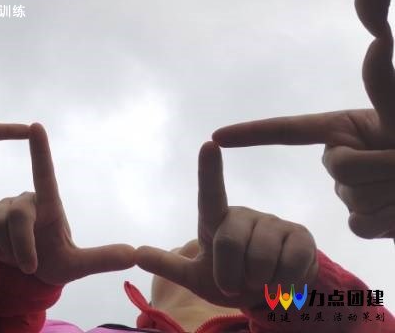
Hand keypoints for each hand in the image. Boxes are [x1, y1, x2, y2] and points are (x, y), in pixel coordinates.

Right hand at [0, 124, 133, 284]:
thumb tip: (134, 255)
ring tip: (18, 255)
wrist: (24, 272)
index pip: (45, 174)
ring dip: (8, 250)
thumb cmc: (54, 260)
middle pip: (19, 217)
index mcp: (49, 205)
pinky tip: (3, 249)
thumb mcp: (77, 265)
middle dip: (23, 245)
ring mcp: (3, 206)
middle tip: (29, 266)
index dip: (41, 151)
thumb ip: (101, 259)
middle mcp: (26, 200)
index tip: (36, 126)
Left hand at [136, 142, 317, 307]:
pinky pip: (290, 264)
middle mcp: (244, 214)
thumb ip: (169, 265)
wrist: (272, 294)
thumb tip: (137, 253)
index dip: (209, 169)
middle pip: (230, 244)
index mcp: (216, 220)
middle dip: (230, 275)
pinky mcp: (300, 236)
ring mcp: (273, 222)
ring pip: (260, 258)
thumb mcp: (196, 277)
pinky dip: (282, 284)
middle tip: (235, 283)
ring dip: (257, 282)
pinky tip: (280, 282)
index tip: (209, 144)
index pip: (211, 192)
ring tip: (258, 281)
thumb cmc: (230, 278)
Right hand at [213, 34, 394, 238]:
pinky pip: (362, 227)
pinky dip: (388, 222)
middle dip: (379, 170)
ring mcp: (351, 192)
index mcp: (342, 129)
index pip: (289, 131)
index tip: (216, 137)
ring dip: (392, 198)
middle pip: (338, 170)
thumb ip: (384, 84)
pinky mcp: (365, 221)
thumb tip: (380, 40)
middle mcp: (341, 157)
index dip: (251, 132)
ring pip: (354, 202)